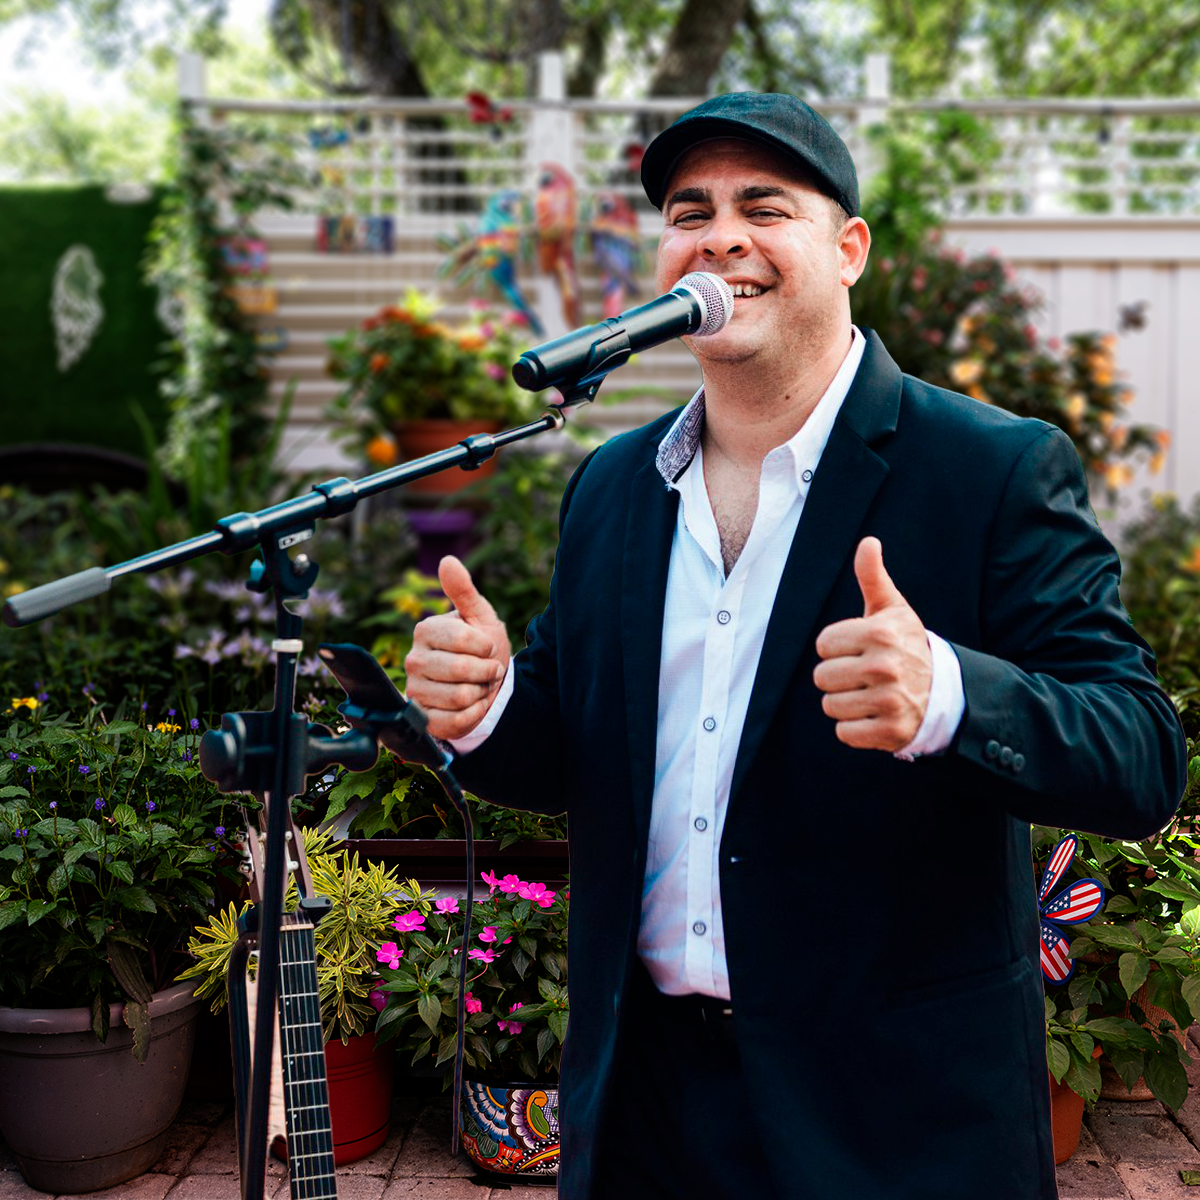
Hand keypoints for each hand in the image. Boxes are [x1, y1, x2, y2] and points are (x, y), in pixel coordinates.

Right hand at [404, 556, 510, 739]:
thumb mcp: (480, 617)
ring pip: (461, 697)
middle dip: (487, 671)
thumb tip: (447, 560)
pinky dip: (476, 713)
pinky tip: (473, 704)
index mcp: (424, 631)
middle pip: (462, 669)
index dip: (486, 646)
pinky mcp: (423, 718)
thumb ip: (463, 591)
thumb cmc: (482, 648)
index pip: (462, 639)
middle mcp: (413, 660)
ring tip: (479, 685)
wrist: (485, 685)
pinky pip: (457, 721)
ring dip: (481, 692)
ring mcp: (415, 690)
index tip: (488, 647)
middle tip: (487, 669)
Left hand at [812, 537, 931, 750]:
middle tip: (863, 675)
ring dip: (845, 703)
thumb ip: (873, 577)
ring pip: (830, 706)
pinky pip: (844, 733)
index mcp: (880, 634)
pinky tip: (874, 716)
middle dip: (838, 677)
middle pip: (821, 677)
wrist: (946, 692)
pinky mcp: (890, 732)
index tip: (860, 649)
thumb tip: (868, 542)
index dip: (837, 648)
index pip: (822, 645)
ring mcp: (888, 701)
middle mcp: (884, 667)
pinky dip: (854, 729)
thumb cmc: (907, 645)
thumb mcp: (893, 609)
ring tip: (869, 695)